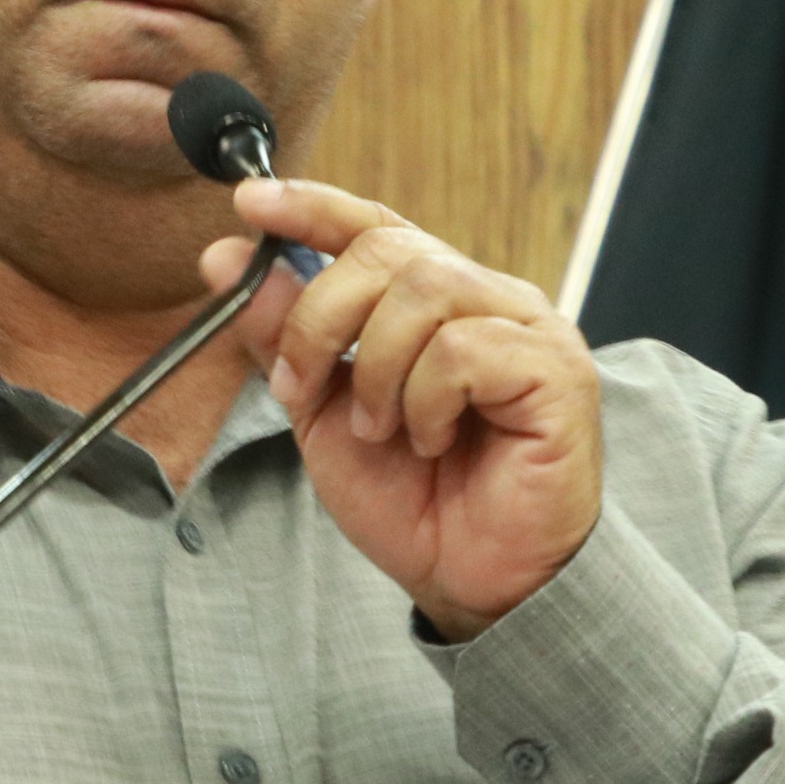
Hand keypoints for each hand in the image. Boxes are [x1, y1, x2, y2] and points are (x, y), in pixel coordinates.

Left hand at [205, 177, 602, 640]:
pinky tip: (431, 440)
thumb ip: (281, 334)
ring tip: (382, 429)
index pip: (376, 225)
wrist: (471, 582)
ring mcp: (531, 331)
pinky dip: (425, 400)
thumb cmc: (413, 499)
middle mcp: (491, 299)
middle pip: (388, 250)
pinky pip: (463, 349)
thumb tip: (227, 258)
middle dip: (322, 317)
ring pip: (425, 290)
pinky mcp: (558, 373)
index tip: (249, 201)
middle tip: (302, 386)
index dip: (313, 207)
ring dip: (376, 368)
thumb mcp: (319, 412)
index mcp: (439, 300)